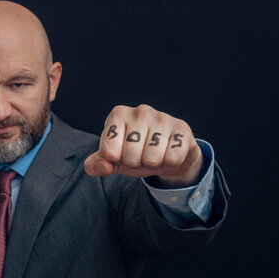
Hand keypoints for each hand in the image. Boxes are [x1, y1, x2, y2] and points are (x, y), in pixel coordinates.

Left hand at [84, 104, 202, 187]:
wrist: (167, 154)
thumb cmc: (135, 153)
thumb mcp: (113, 159)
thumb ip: (96, 164)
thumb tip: (104, 167)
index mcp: (118, 114)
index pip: (108, 151)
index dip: (116, 159)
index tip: (121, 152)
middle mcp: (140, 111)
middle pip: (131, 156)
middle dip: (135, 163)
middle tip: (141, 155)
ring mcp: (162, 117)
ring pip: (152, 159)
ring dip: (153, 165)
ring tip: (155, 154)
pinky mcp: (181, 128)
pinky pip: (172, 159)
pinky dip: (169, 164)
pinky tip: (169, 153)